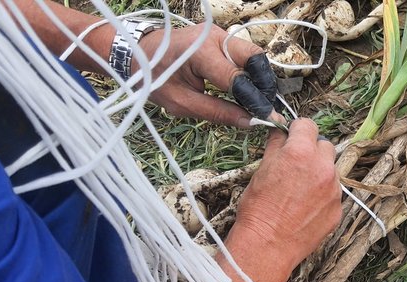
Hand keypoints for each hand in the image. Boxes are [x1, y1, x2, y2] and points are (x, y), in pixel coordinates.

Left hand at [136, 24, 276, 127]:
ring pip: (253, 56)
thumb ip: (217, 112)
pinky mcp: (222, 38)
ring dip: (259, 79)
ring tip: (255, 100)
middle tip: (263, 107)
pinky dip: (250, 73)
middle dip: (264, 84)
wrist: (140, 53)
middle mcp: (214, 37)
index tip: (266, 118)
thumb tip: (249, 121)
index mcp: (200, 53)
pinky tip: (246, 89)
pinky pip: (244, 55)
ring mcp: (220, 34)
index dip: (255, 100)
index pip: (238, 79)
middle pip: (255, 58)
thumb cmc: (155, 78)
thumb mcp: (181, 103)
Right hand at [234, 119, 341, 265]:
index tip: (292, 137)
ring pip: (330, 170)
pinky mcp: (338, 209)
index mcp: (301, 152)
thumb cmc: (258, 209)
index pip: (308, 125)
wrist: (268, 245)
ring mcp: (334, 190)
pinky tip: (305, 207)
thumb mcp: (261, 169)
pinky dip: (322, 195)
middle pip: (325, 146)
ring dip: (318, 173)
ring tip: (298, 190)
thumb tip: (278, 127)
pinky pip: (333, 194)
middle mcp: (323, 168)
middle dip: (311, 150)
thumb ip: (275, 144)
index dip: (297, 130)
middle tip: (295, 165)